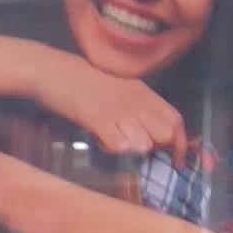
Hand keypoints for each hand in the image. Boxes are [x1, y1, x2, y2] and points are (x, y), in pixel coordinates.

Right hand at [23, 48, 187, 163]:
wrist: (50, 70)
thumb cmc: (78, 77)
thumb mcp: (115, 86)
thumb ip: (134, 103)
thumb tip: (146, 129)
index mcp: (142, 90)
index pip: (175, 119)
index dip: (182, 144)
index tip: (178, 162)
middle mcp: (136, 101)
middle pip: (165, 135)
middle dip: (156, 148)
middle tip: (135, 146)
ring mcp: (119, 111)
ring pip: (144, 144)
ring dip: (132, 148)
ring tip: (112, 138)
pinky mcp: (99, 120)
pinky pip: (119, 147)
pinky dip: (112, 149)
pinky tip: (98, 139)